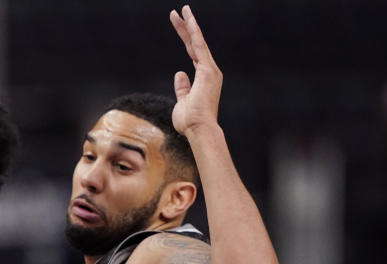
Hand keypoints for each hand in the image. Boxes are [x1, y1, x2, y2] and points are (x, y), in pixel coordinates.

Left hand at [169, 5, 221, 135]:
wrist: (199, 129)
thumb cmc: (191, 121)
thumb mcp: (183, 101)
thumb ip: (183, 87)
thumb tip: (179, 73)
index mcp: (204, 77)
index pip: (193, 52)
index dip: (186, 38)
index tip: (179, 25)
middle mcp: (209, 70)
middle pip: (194, 44)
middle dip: (185, 27)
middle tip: (176, 12)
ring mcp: (210, 69)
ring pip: (197, 41)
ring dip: (189, 25)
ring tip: (180, 11)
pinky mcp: (207, 70)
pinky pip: (199, 46)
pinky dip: (194, 32)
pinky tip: (189, 19)